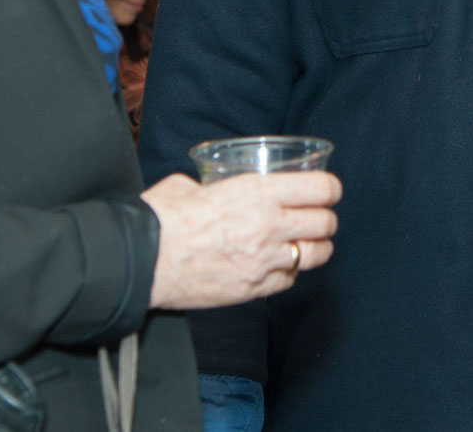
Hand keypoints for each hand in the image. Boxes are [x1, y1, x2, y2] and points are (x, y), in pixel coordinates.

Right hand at [141, 170, 340, 310]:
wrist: (142, 261)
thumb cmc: (161, 220)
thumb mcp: (188, 185)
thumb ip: (210, 184)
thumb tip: (208, 186)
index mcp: (257, 192)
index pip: (320, 188)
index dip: (330, 188)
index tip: (327, 190)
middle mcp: (268, 225)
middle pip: (325, 223)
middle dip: (326, 219)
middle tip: (319, 217)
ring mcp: (264, 260)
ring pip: (315, 255)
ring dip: (316, 248)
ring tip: (308, 244)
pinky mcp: (252, 288)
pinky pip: (288, 281)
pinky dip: (288, 274)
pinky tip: (279, 266)